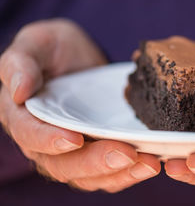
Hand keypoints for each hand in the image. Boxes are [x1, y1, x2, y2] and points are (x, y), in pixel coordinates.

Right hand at [0, 19, 160, 192]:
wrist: (76, 56)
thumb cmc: (51, 49)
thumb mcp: (35, 44)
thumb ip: (21, 63)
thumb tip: (18, 91)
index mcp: (23, 116)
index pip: (30, 135)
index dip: (49, 140)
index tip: (74, 139)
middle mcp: (45, 141)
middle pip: (64, 165)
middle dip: (96, 163)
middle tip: (127, 154)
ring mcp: (73, 150)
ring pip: (90, 175)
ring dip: (120, 173)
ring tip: (149, 163)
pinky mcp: (96, 149)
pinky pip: (110, 171)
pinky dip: (130, 171)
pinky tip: (152, 162)